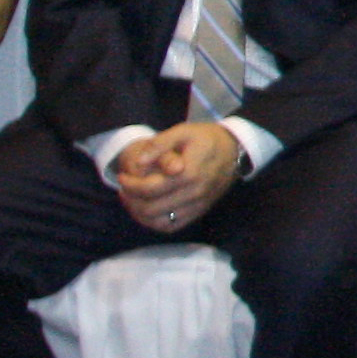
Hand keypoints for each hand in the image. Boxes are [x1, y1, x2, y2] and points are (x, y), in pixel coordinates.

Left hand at [115, 121, 244, 233]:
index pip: (149, 188)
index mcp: (188, 173)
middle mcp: (194, 193)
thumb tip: (139, 163)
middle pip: (151, 209)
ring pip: (160, 222)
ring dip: (140, 215)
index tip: (122, 177)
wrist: (235, 149)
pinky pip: (173, 226)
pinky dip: (155, 223)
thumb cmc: (206, 138)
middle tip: (124, 189)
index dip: (129, 185)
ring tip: (132, 201)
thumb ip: (159, 144)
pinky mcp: (200, 211)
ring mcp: (198, 205)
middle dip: (131, 200)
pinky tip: (147, 211)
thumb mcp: (183, 131)